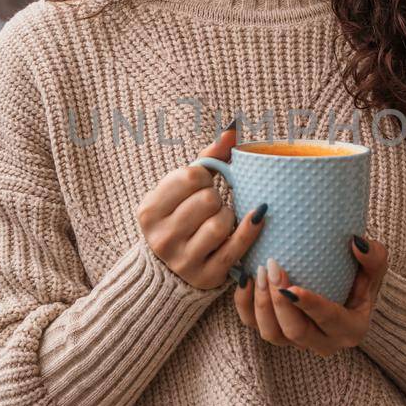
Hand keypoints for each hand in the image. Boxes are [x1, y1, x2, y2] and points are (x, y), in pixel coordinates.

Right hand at [136, 124, 265, 290]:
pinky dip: (250, 230)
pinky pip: (236, 248)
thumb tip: (233, 128)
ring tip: (219, 219)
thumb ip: (208, 158)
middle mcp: (161, 237)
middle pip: (208, 200)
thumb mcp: (182, 189)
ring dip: (228, 216)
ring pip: (221, 223)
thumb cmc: (180, 218)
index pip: (189, 177)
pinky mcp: (205, 276)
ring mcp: (182, 260)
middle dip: (215, 198)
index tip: (200, 186)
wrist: (169, 270)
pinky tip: (257, 218)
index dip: (203, 177)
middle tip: (209, 206)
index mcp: (149, 211)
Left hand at [233, 236, 388, 355]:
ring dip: (262, 303)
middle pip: (295, 332)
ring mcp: (297, 341)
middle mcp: (324, 342)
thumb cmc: (360, 277)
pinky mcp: (276, 332)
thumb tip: (356, 243)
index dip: (310, 306)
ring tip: (257, 271)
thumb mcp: (374, 268)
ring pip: (271, 334)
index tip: (292, 287)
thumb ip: (374, 257)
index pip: (329, 321)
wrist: (343, 289)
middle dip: (279, 302)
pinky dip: (245, 305)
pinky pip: (254, 325)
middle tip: (272, 267)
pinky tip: (244, 278)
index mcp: (350, 329)